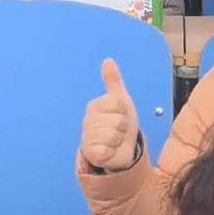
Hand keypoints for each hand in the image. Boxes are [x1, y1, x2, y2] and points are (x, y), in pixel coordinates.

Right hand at [78, 57, 146, 175]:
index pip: (119, 103)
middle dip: (123, 128)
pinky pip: (106, 150)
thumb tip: (108, 61)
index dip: (125, 112)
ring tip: (115, 141)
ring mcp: (88, 137)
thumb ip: (114, 81)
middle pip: (119, 120)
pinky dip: (112, 152)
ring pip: (113, 135)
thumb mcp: (121, 101)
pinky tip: (109, 150)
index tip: (121, 116)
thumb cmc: (120, 124)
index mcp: (95, 105)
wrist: (119, 149)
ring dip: (119, 141)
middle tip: (119, 130)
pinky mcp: (90, 153)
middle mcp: (88, 120)